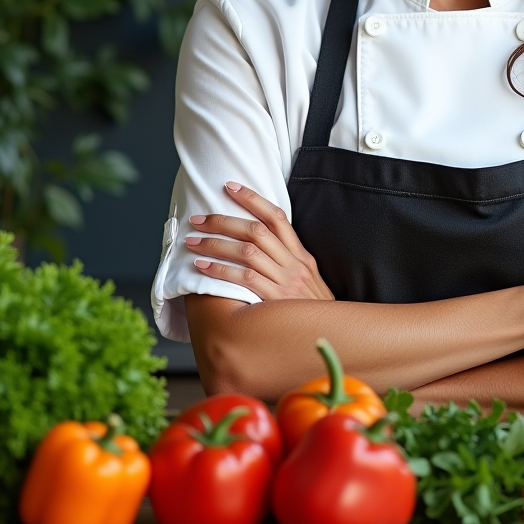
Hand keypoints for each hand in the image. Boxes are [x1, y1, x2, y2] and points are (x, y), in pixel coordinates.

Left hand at [185, 182, 333, 300]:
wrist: (329, 336)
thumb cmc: (312, 310)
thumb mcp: (308, 279)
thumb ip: (288, 261)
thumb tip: (258, 245)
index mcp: (301, 255)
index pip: (276, 217)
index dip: (252, 199)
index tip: (230, 187)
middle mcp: (294, 264)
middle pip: (256, 231)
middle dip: (223, 221)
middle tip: (198, 219)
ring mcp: (286, 281)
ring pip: (247, 252)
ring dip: (216, 244)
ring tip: (194, 242)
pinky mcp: (275, 300)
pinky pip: (244, 280)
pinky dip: (220, 271)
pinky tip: (203, 267)